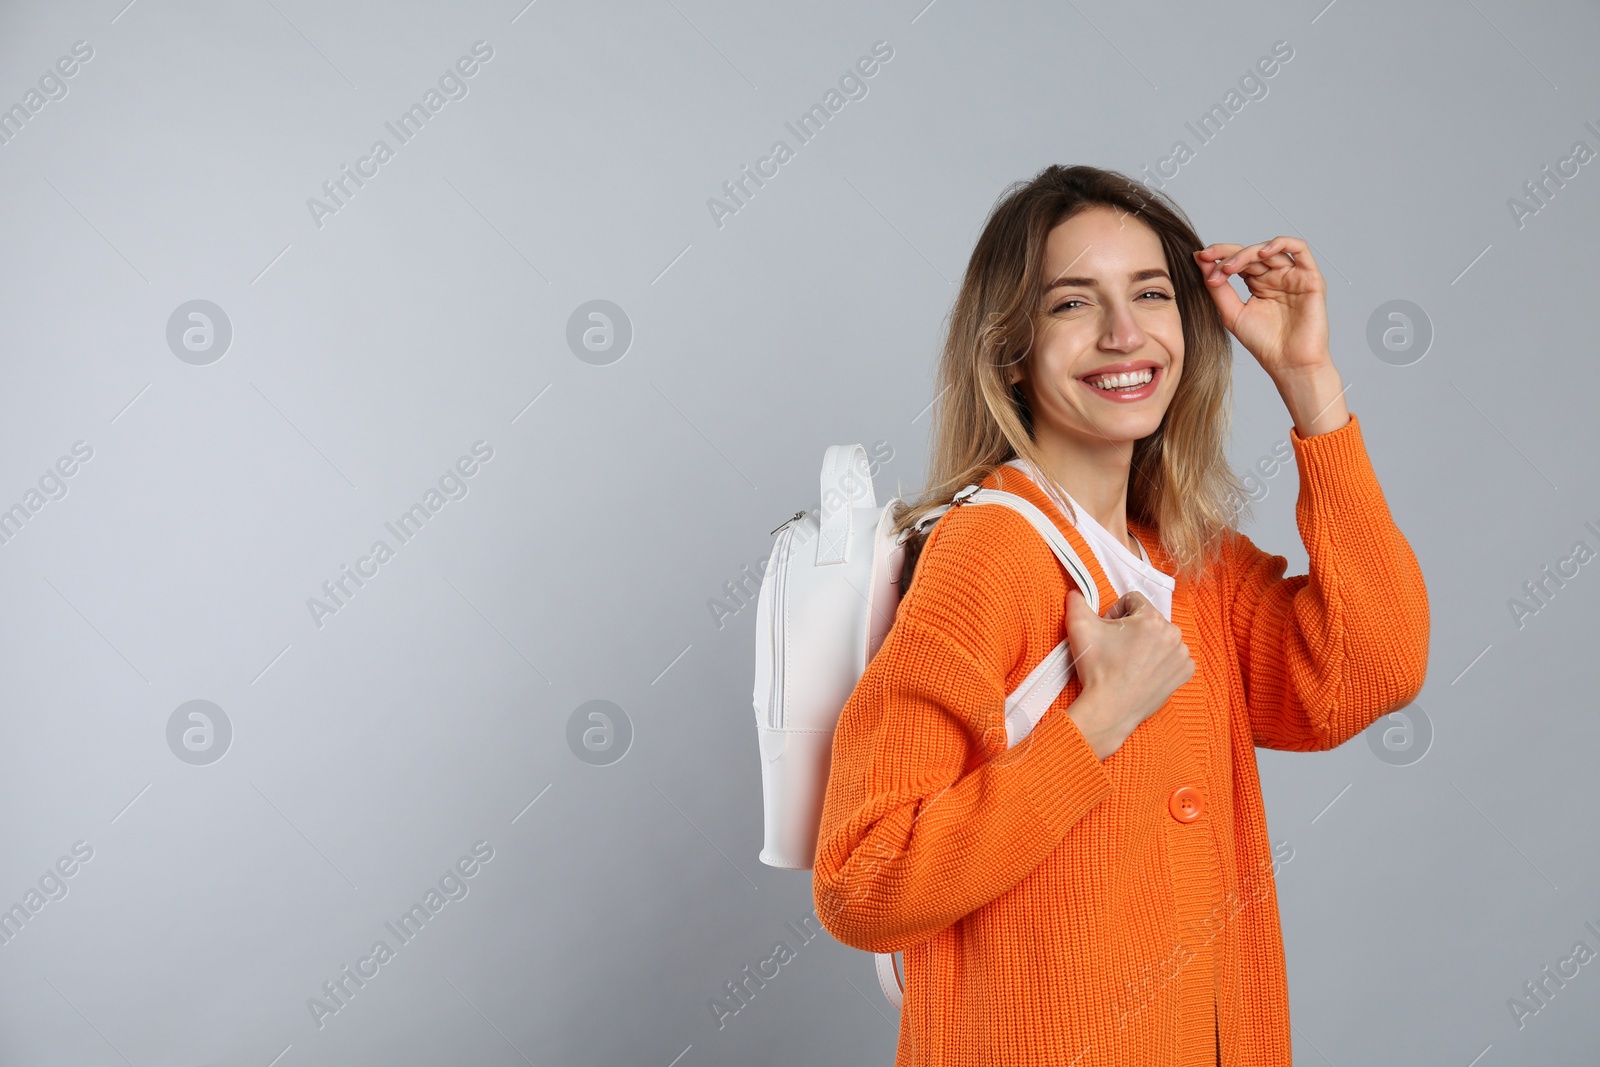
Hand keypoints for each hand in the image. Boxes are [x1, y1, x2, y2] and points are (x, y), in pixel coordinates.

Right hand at [1063, 588, 1194, 759]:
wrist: (1109, 709)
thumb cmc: (1097, 669)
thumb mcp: (1079, 627)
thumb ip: (1077, 601)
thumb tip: (1076, 592)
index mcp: (1151, 618)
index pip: (1133, 600)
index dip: (1115, 613)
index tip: (1108, 631)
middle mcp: (1173, 634)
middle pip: (1149, 619)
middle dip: (1133, 629)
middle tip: (1117, 649)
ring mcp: (1181, 655)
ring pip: (1162, 637)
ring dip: (1148, 644)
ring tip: (1130, 662)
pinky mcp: (1185, 673)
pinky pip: (1174, 657)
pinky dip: (1161, 661)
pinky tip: (1144, 671)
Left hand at [1192, 236, 1330, 378]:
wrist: (1289, 363)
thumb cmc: (1263, 343)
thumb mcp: (1232, 313)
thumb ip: (1217, 287)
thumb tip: (1198, 260)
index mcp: (1257, 284)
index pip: (1238, 260)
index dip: (1219, 256)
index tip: (1199, 258)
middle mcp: (1275, 277)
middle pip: (1252, 253)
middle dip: (1229, 257)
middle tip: (1213, 267)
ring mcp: (1293, 276)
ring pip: (1271, 249)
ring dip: (1247, 253)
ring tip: (1231, 267)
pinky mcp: (1310, 278)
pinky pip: (1299, 249)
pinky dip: (1280, 244)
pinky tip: (1262, 253)